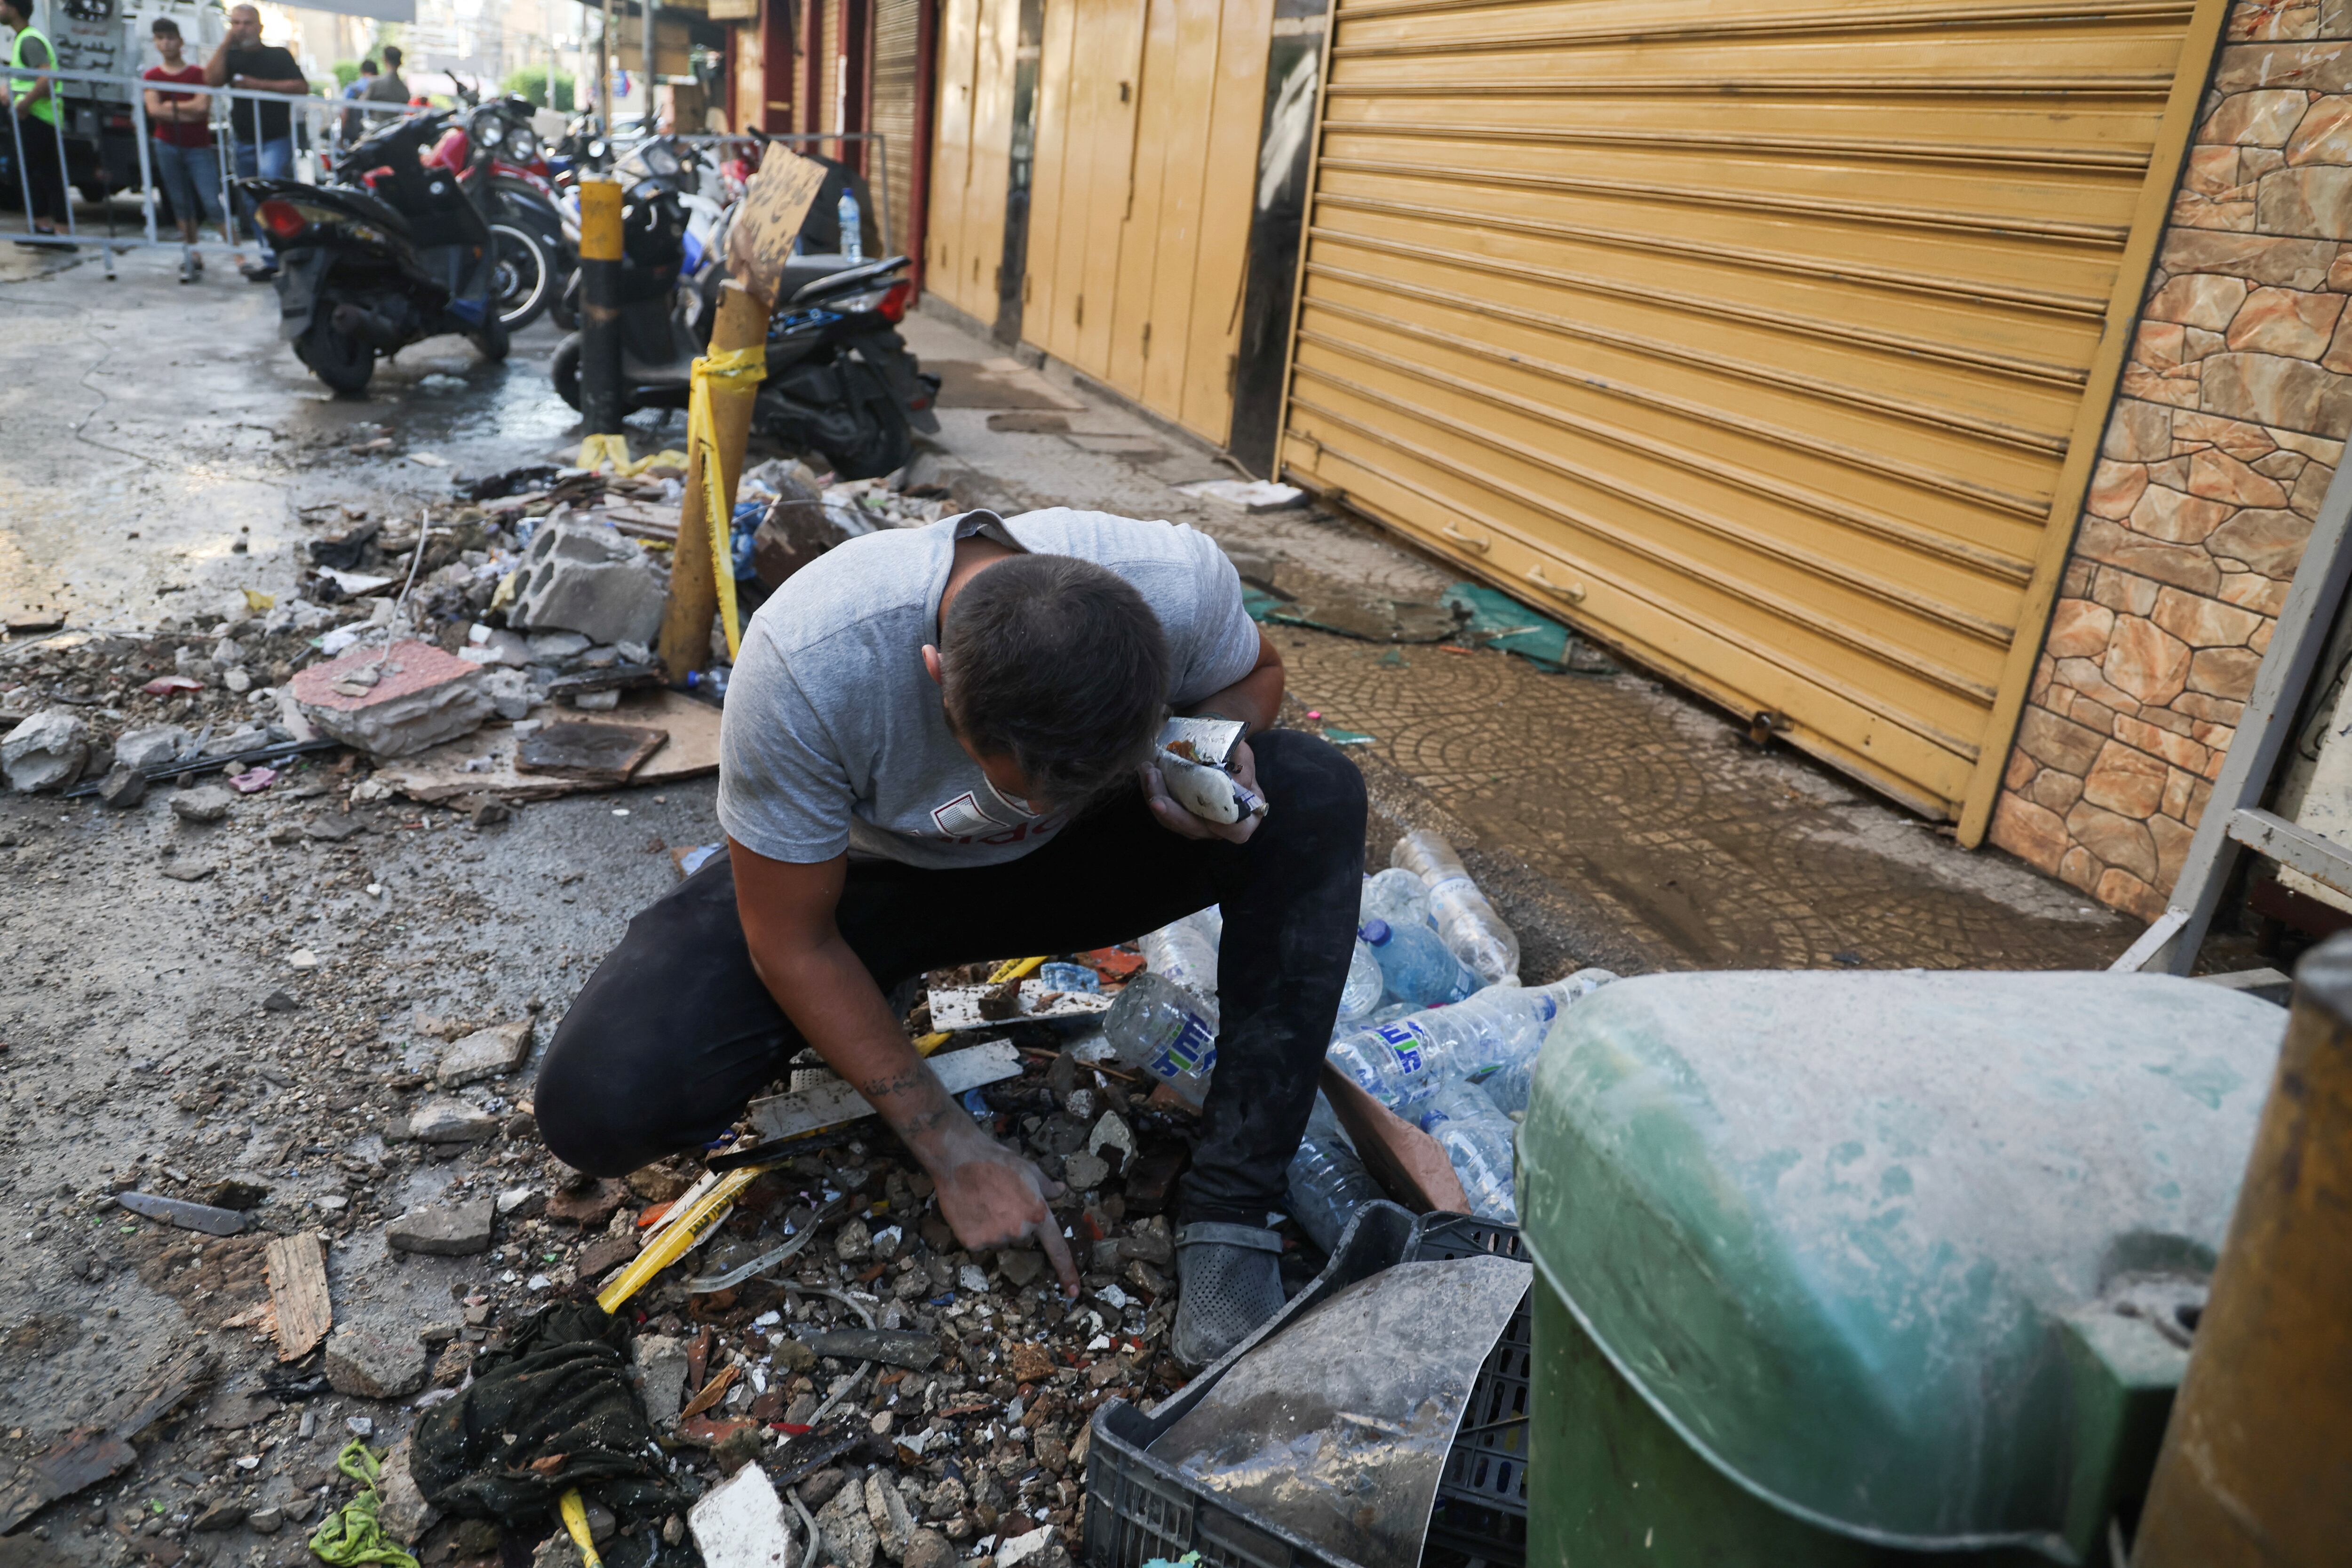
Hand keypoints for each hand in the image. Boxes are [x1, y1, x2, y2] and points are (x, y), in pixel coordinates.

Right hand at [927, 1115, 1079, 1296]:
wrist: (959, 1159)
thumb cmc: (997, 1161)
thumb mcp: (1030, 1170)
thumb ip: (1047, 1187)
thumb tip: (1061, 1192)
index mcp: (1038, 1215)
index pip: (1057, 1249)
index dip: (1067, 1271)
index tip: (1074, 1292)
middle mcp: (1019, 1231)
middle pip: (1021, 1238)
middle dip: (1015, 1224)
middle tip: (1001, 1201)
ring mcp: (995, 1239)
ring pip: (1000, 1241)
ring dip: (994, 1229)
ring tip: (983, 1203)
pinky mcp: (973, 1243)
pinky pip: (980, 1244)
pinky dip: (976, 1231)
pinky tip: (971, 1211)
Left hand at [1142, 738, 1261, 844]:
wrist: (1220, 755)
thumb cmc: (1237, 758)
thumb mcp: (1244, 756)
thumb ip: (1242, 766)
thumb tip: (1233, 779)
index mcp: (1245, 817)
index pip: (1237, 830)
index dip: (1224, 827)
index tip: (1211, 817)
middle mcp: (1219, 828)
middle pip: (1194, 829)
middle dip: (1173, 813)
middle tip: (1156, 792)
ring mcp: (1197, 825)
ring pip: (1173, 822)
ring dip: (1156, 798)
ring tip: (1148, 772)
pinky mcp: (1179, 815)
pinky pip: (1163, 812)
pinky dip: (1153, 793)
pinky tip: (1147, 774)